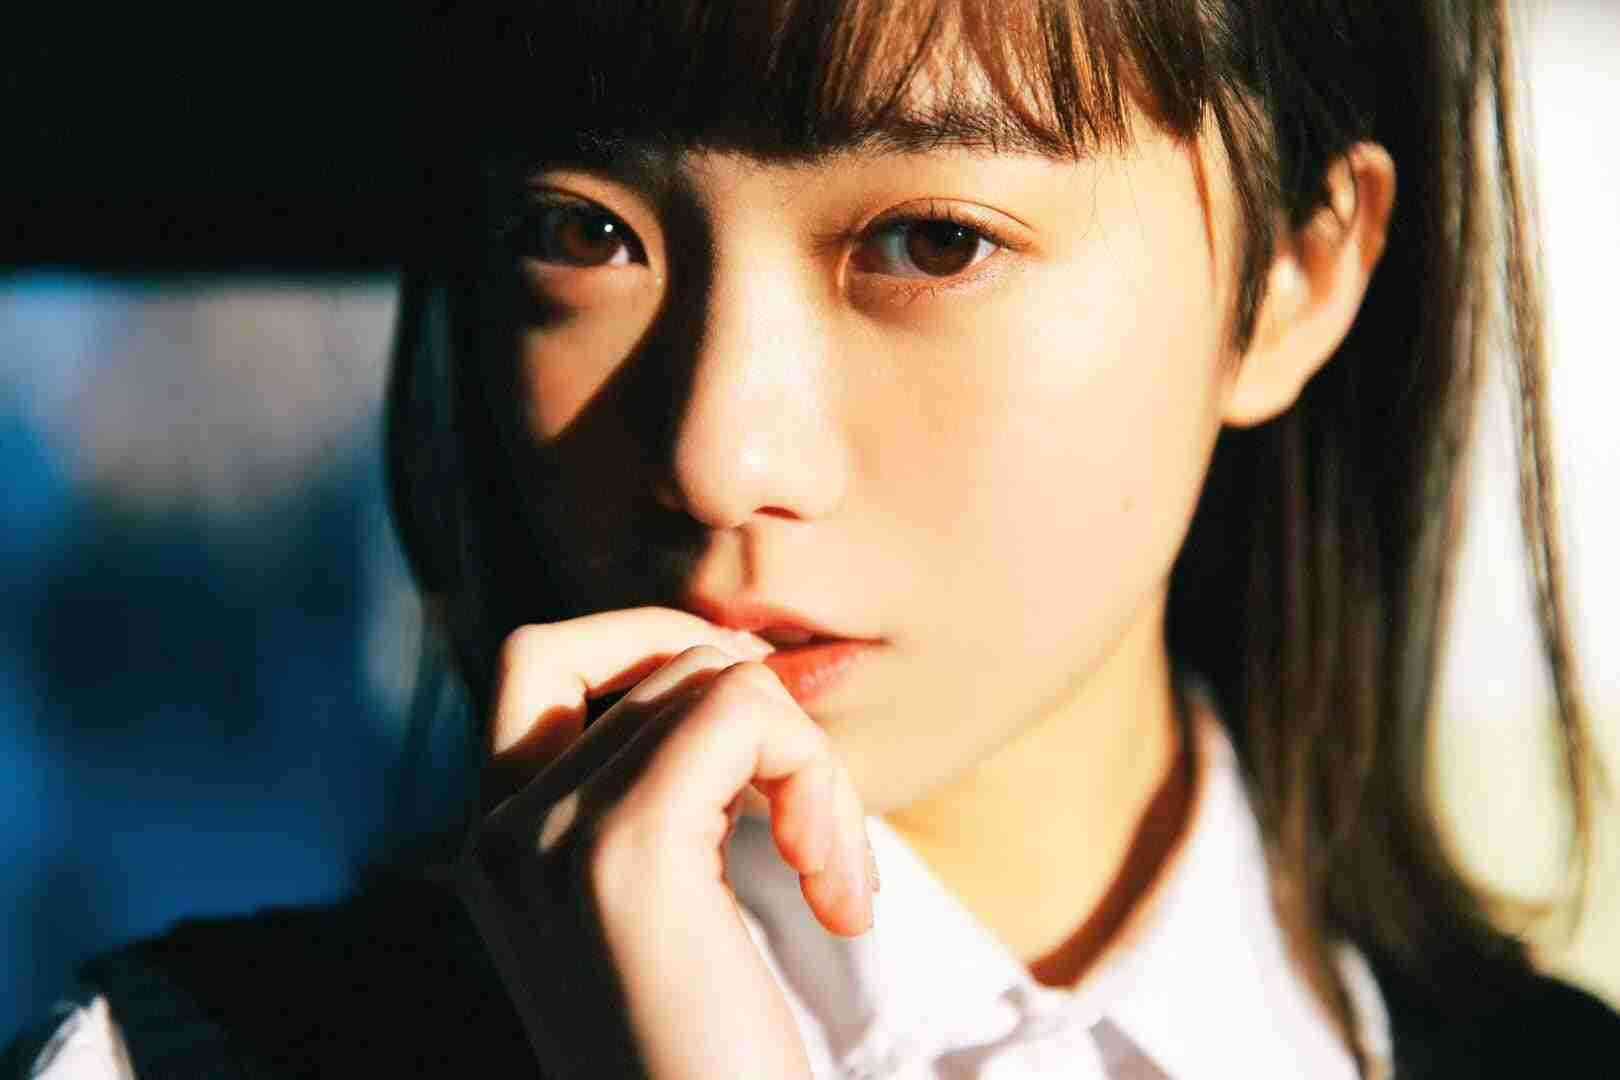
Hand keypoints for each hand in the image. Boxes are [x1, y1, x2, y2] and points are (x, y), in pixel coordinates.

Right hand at [455, 607, 877, 1079]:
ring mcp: (549, 838)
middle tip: (812, 817)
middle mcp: (501, 831)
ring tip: (832, 876)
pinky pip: (742, 713)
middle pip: (648, 657)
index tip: (752, 734)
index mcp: (497, 842)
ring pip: (710, 679)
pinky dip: (818, 781)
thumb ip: (657, 796)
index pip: (541, 654)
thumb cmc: (711, 1066)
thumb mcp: (666, 915)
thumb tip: (729, 665)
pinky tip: (835, 894)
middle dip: (759, 705)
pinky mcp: (626, 855)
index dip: (653, 647)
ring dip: (810, 763)